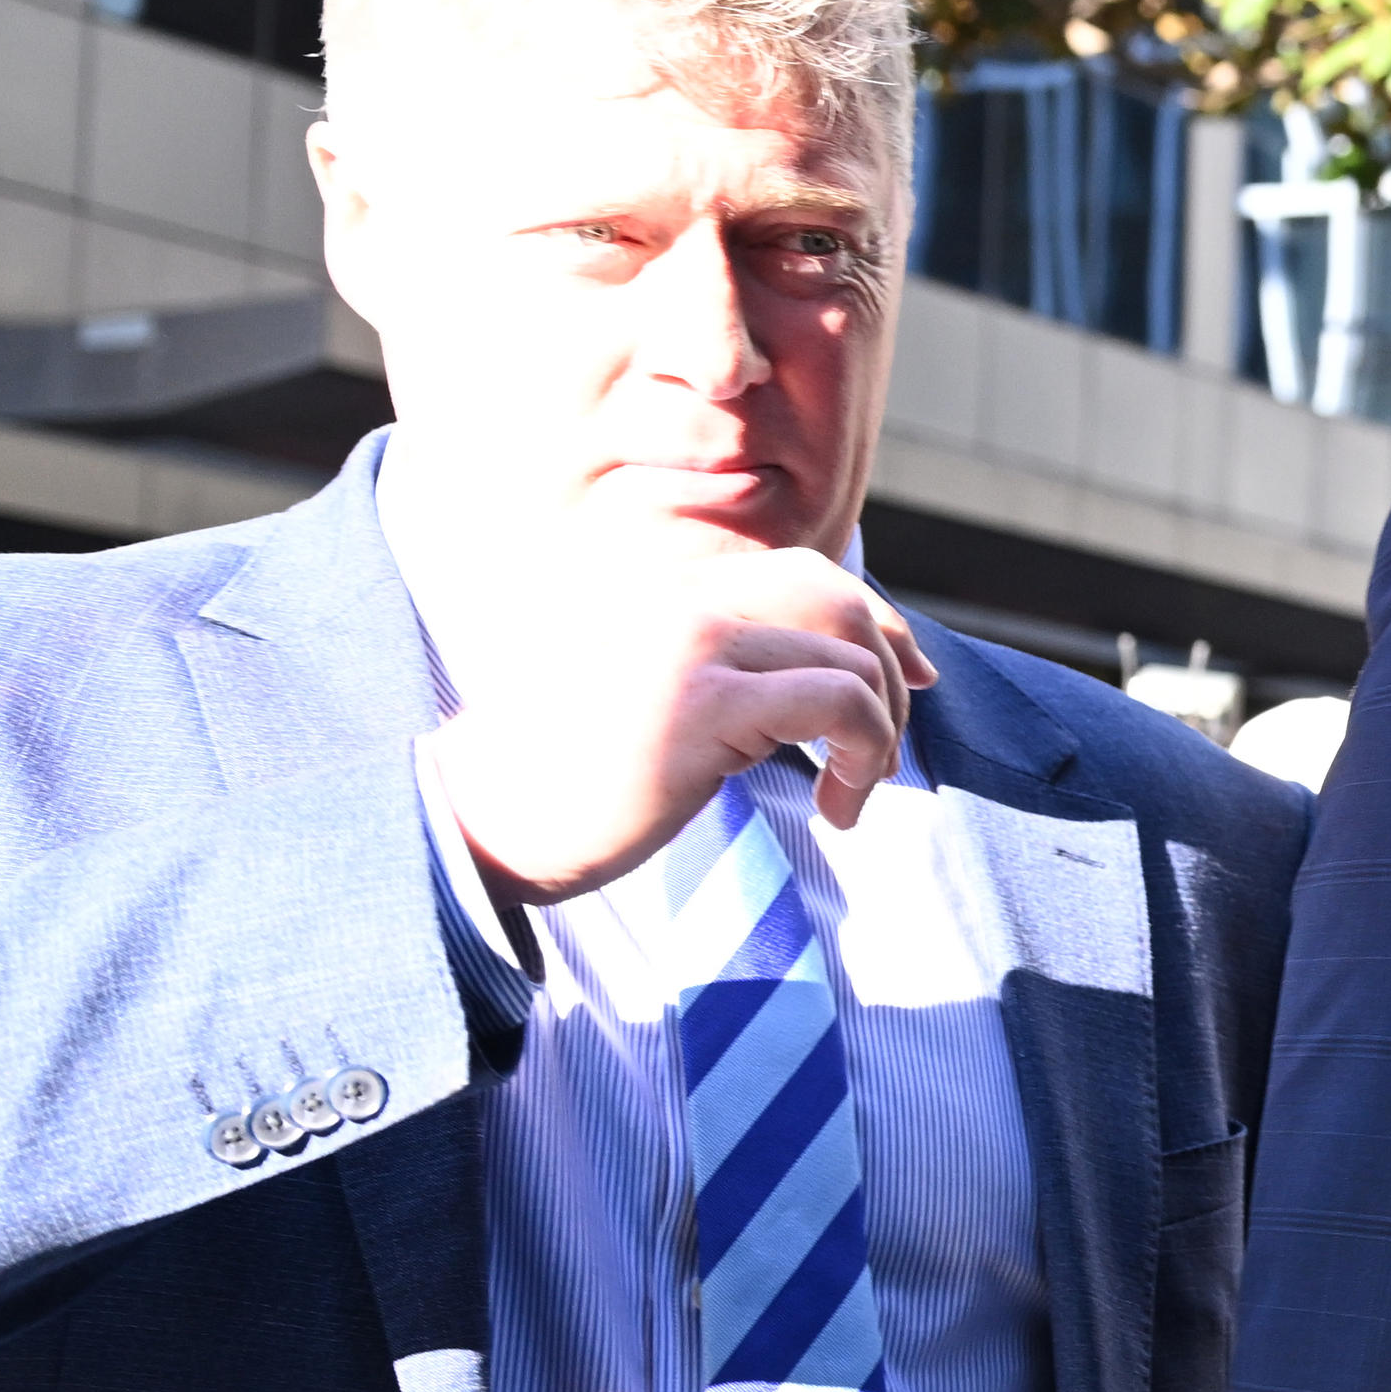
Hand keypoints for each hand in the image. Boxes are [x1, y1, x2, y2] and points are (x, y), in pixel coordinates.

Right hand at [424, 542, 937, 905]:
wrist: (478, 817)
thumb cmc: (558, 780)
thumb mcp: (643, 700)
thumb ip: (714, 674)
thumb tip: (818, 691)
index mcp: (671, 593)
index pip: (810, 574)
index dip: (880, 625)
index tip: (913, 681)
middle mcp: (687, 599)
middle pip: (844, 603)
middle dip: (891, 678)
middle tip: (885, 755)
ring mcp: (696, 643)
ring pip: (855, 656)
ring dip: (879, 734)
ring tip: (846, 797)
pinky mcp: (706, 703)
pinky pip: (840, 704)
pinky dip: (866, 755)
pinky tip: (834, 811)